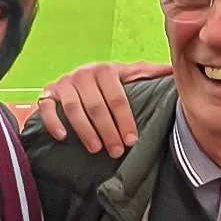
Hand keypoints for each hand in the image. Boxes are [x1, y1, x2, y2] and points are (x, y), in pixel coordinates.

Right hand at [32, 62, 170, 156]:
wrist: (76, 79)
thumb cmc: (108, 82)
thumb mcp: (128, 75)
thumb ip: (148, 73)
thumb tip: (173, 69)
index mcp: (105, 70)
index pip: (116, 97)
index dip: (125, 120)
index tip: (132, 140)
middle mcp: (82, 74)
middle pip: (96, 106)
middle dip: (108, 130)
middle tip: (117, 150)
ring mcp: (63, 84)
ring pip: (73, 109)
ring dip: (85, 131)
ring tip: (96, 149)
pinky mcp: (47, 94)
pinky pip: (46, 108)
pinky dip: (53, 122)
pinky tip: (63, 137)